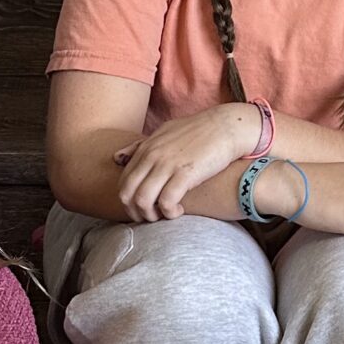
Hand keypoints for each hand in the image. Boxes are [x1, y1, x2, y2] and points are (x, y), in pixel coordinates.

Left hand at [115, 105, 262, 220]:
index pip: (123, 182)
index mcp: (145, 149)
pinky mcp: (185, 173)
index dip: (129, 202)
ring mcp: (167, 165)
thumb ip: (139, 147)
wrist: (226, 126)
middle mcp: (152, 157)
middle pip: (127, 194)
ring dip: (151, 215)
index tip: (143, 208)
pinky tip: (179, 211)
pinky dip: (169, 213)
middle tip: (151, 217)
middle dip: (135, 212)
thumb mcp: (163, 133)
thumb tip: (117, 158)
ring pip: (143, 200)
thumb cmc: (197, 131)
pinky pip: (166, 202)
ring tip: (164, 215)